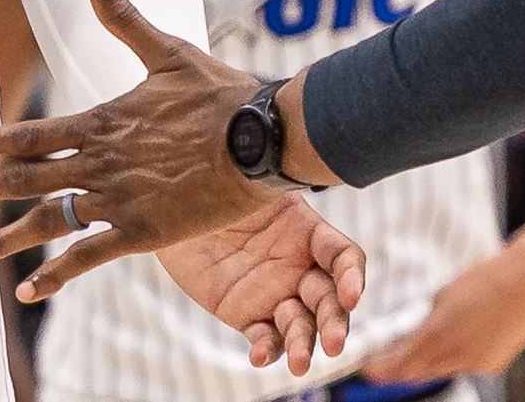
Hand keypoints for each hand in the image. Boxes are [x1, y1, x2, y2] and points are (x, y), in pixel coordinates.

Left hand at [0, 0, 363, 311]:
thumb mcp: (167, 50)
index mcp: (101, 122)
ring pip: (46, 222)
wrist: (267, 137)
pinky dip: (55, 275)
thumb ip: (122, 16)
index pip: (29, 132)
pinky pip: (89, 256)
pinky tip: (26, 294)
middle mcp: (99, 162)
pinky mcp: (145, 232)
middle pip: (23, 178)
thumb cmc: (222, 93)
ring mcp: (119, 199)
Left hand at [155, 198, 364, 375]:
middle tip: (334, 343)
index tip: (350, 294)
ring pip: (302, 326)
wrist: (172, 209)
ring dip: (304, 345)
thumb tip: (295, 159)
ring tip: (298, 363)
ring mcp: (275, 294)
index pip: (344, 257)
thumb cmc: (214, 186)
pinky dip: (266, 350)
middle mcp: (299, 267)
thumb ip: (272, 184)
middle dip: (335, 322)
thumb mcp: (247, 181)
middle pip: (330, 300)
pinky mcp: (248, 315)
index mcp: (308, 232)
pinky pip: (265, 338)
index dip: (352, 276)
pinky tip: (258, 357)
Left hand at [359, 240, 524, 383]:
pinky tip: (453, 343)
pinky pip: (465, 366)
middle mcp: (459, 355)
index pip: (402, 365)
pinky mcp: (494, 363)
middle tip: (384, 366)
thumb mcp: (445, 295)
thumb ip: (428, 320)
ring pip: (442, 370)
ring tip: (415, 350)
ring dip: (426, 365)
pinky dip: (452, 359)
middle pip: (419, 373)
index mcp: (440, 334)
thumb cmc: (487, 278)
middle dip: (400, 371)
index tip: (368, 371)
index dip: (382, 372)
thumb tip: (416, 336)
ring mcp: (479, 362)